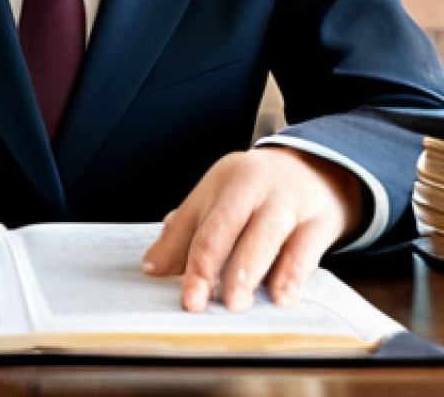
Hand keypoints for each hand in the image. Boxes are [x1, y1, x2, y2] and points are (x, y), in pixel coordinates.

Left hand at [141, 147, 364, 311]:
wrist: (318, 167)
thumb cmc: (259, 191)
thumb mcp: (221, 200)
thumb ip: (186, 231)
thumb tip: (152, 266)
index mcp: (221, 181)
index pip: (194, 220)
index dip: (178, 255)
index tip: (173, 289)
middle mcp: (251, 186)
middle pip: (224, 225)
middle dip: (207, 265)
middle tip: (197, 302)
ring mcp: (286, 200)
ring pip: (263, 236)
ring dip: (246, 271)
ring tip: (235, 303)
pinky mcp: (319, 219)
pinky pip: (305, 249)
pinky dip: (292, 275)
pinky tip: (282, 297)